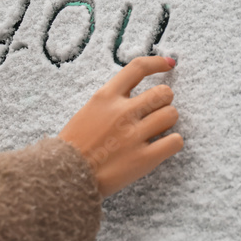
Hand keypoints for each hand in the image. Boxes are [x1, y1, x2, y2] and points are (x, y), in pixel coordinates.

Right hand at [59, 56, 182, 196]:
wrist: (64, 177)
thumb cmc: (75, 146)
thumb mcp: (88, 111)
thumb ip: (112, 101)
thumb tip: (138, 95)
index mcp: (106, 97)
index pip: (137, 68)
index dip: (157, 63)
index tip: (169, 64)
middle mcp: (122, 112)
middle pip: (163, 92)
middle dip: (165, 101)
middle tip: (157, 112)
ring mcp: (133, 135)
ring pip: (172, 114)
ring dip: (168, 122)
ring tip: (157, 131)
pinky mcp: (143, 159)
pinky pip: (175, 141)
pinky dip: (173, 143)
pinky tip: (162, 146)